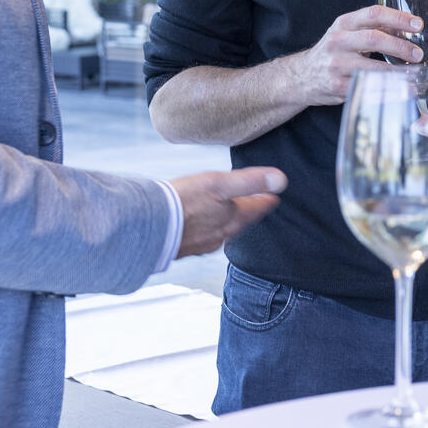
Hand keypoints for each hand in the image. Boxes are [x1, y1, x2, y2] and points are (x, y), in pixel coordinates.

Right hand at [169, 167, 286, 257]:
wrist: (145, 226)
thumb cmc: (183, 202)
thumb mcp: (219, 184)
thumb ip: (249, 182)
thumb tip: (281, 180)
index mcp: (231, 219)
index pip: (256, 209)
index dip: (266, 200)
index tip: (274, 197)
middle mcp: (219, 235)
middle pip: (239, 222)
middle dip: (247, 212)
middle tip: (253, 204)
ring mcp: (200, 243)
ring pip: (220, 231)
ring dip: (225, 221)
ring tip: (226, 213)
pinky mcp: (182, 247)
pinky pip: (200, 236)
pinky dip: (204, 228)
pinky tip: (197, 225)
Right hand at [283, 5, 423, 106]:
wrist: (302, 76)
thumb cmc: (333, 52)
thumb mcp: (347, 33)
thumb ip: (373, 29)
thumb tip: (408, 30)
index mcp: (344, 24)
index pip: (374, 14)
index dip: (398, 18)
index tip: (418, 25)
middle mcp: (338, 41)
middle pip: (374, 38)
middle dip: (400, 46)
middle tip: (418, 54)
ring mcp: (337, 64)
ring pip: (372, 67)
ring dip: (397, 71)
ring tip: (416, 74)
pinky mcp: (338, 86)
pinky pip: (367, 86)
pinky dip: (387, 89)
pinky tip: (401, 89)